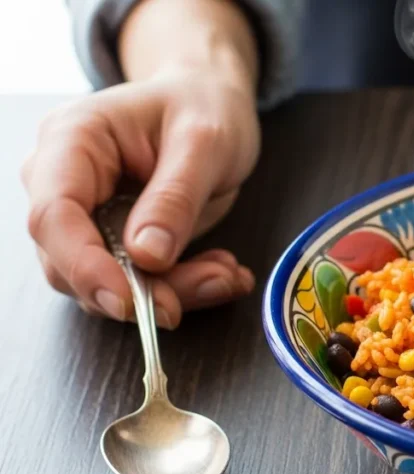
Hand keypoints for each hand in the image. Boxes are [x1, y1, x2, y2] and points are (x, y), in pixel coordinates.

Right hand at [21, 0, 260, 328]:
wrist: (209, 101)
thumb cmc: (202, 106)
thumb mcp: (204, 142)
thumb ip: (175, 197)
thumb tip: (146, 256)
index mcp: (72, 141)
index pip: (53, 216)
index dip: (84, 266)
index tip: (130, 300)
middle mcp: (64, 181)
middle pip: (74, 261)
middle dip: (142, 288)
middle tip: (210, 284)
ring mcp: (85, 214)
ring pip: (108, 282)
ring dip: (173, 291)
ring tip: (228, 274)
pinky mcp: (113, 239)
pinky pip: (137, 282)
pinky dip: (184, 286)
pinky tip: (223, 273)